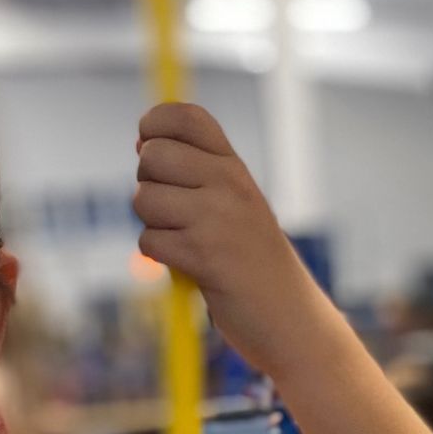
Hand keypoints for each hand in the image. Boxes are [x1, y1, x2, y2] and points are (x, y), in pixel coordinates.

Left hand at [132, 102, 315, 378]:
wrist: (290, 317)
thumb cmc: (251, 262)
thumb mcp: (236, 204)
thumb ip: (198, 173)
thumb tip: (142, 145)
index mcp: (234, 166)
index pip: (185, 116)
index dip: (154, 125)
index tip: (149, 147)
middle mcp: (229, 183)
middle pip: (153, 156)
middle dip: (147, 184)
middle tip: (172, 211)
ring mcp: (217, 218)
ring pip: (144, 200)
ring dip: (152, 226)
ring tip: (183, 242)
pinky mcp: (205, 256)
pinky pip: (150, 242)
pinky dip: (159, 257)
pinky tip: (186, 266)